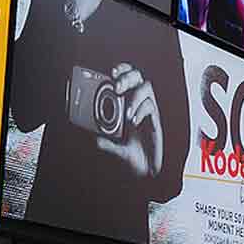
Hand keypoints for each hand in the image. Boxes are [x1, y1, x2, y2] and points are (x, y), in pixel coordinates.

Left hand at [96, 63, 162, 178]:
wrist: (144, 172)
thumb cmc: (129, 157)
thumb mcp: (109, 146)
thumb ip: (101, 140)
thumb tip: (88, 134)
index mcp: (125, 105)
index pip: (126, 79)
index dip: (121, 70)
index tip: (111, 71)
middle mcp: (137, 104)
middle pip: (137, 77)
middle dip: (127, 77)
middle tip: (117, 88)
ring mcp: (147, 112)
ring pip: (147, 88)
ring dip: (135, 95)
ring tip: (126, 110)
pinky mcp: (156, 121)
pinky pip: (151, 107)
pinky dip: (141, 111)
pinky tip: (133, 122)